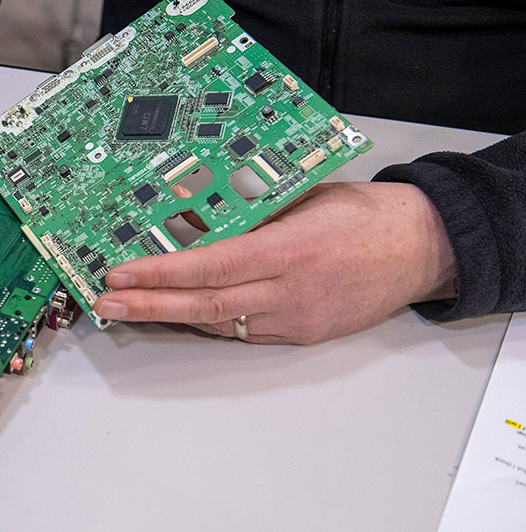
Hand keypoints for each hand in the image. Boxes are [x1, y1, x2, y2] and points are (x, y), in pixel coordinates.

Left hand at [93, 181, 457, 343]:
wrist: (423, 247)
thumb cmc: (365, 214)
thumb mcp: (302, 198)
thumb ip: (248, 211)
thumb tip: (190, 212)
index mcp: (290, 249)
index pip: (212, 267)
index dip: (161, 274)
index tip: (122, 274)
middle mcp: (291, 291)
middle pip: (206, 305)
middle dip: (149, 306)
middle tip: (107, 304)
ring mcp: (297, 318)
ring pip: (221, 322)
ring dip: (171, 315)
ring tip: (130, 307)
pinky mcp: (303, 333)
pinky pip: (244, 330)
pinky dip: (209, 319)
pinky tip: (181, 310)